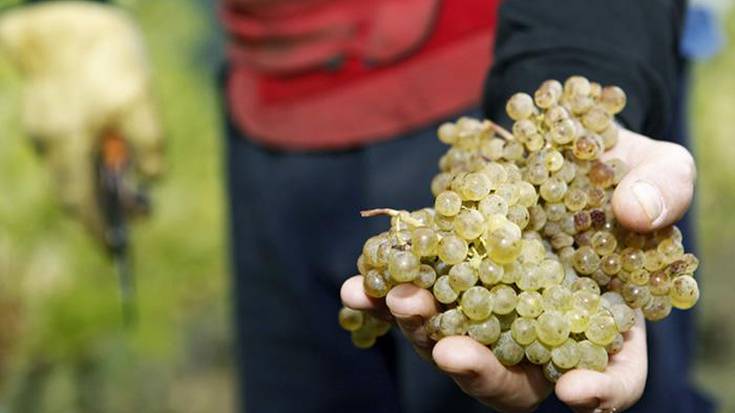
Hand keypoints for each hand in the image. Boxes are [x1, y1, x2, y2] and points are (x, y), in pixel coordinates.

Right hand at [0, 2, 162, 239]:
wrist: (67, 18)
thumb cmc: (107, 58)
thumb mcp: (141, 103)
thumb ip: (149, 147)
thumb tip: (153, 179)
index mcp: (68, 143)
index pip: (79, 202)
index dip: (97, 228)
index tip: (115, 250)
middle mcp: (47, 142)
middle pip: (73, 191)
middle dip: (102, 210)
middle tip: (133, 220)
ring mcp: (40, 127)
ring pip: (69, 171)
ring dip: (98, 185)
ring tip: (131, 193)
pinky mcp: (44, 114)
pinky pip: (65, 152)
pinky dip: (87, 163)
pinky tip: (112, 160)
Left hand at [340, 127, 694, 411]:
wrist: (553, 142)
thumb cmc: (619, 165)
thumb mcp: (657, 167)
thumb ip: (662, 190)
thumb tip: (635, 211)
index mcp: (607, 321)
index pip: (613, 377)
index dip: (599, 392)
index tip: (573, 392)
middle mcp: (540, 328)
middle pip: (513, 379)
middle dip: (479, 369)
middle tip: (451, 351)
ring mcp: (488, 308)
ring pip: (454, 345)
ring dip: (421, 332)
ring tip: (396, 299)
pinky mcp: (446, 279)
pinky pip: (413, 301)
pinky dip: (383, 300)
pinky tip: (358, 288)